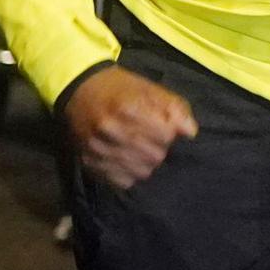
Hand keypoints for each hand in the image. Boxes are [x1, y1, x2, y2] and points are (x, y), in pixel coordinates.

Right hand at [62, 65, 197, 189]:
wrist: (79, 88)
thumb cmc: (119, 88)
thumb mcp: (149, 88)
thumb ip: (174, 107)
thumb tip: (190, 132)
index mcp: (128, 107)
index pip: (165, 135)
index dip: (168, 132)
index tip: (162, 127)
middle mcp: (112, 129)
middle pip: (155, 156)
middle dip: (158, 149)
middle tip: (150, 139)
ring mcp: (98, 148)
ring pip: (140, 171)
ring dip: (145, 163)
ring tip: (138, 150)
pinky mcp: (89, 162)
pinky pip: (122, 181)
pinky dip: (128, 173)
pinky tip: (125, 160)